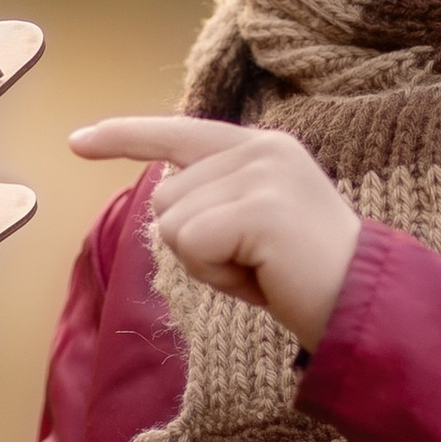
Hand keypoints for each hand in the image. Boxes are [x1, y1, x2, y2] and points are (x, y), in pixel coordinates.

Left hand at [68, 117, 360, 352]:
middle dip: (197, 246)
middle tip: (255, 265)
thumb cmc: (305, 279)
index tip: (76, 140)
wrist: (363, 307)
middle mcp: (261, 149)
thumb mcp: (254, 226)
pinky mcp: (259, 208)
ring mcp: (262, 175)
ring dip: (206, 265)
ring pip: (173, 224)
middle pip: (165, 199)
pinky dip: (216, 275)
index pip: (178, 134)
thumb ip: (215, 200)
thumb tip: (164, 195)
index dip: (124, 137)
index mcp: (262, 147)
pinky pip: (190, 245)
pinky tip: (261, 278)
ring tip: (261, 271)